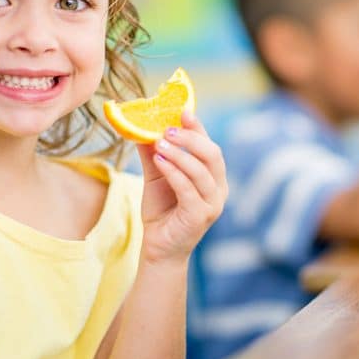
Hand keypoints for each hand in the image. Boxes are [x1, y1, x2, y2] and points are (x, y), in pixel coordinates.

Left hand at [136, 111, 227, 265]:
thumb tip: (140, 125)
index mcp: (213, 176)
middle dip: (191, 138)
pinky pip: (188, 189)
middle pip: (213, 155)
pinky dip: (174, 172)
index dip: (198, 127)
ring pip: (201, 171)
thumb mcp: (156, 175)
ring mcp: (213, 204)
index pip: (210, 145)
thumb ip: (152, 152)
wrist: (159, 248)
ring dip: (179, 154)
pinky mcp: (200, 216)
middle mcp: (219, 188)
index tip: (183, 110)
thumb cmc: (161, 210)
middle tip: (168, 129)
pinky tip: (159, 161)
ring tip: (158, 143)